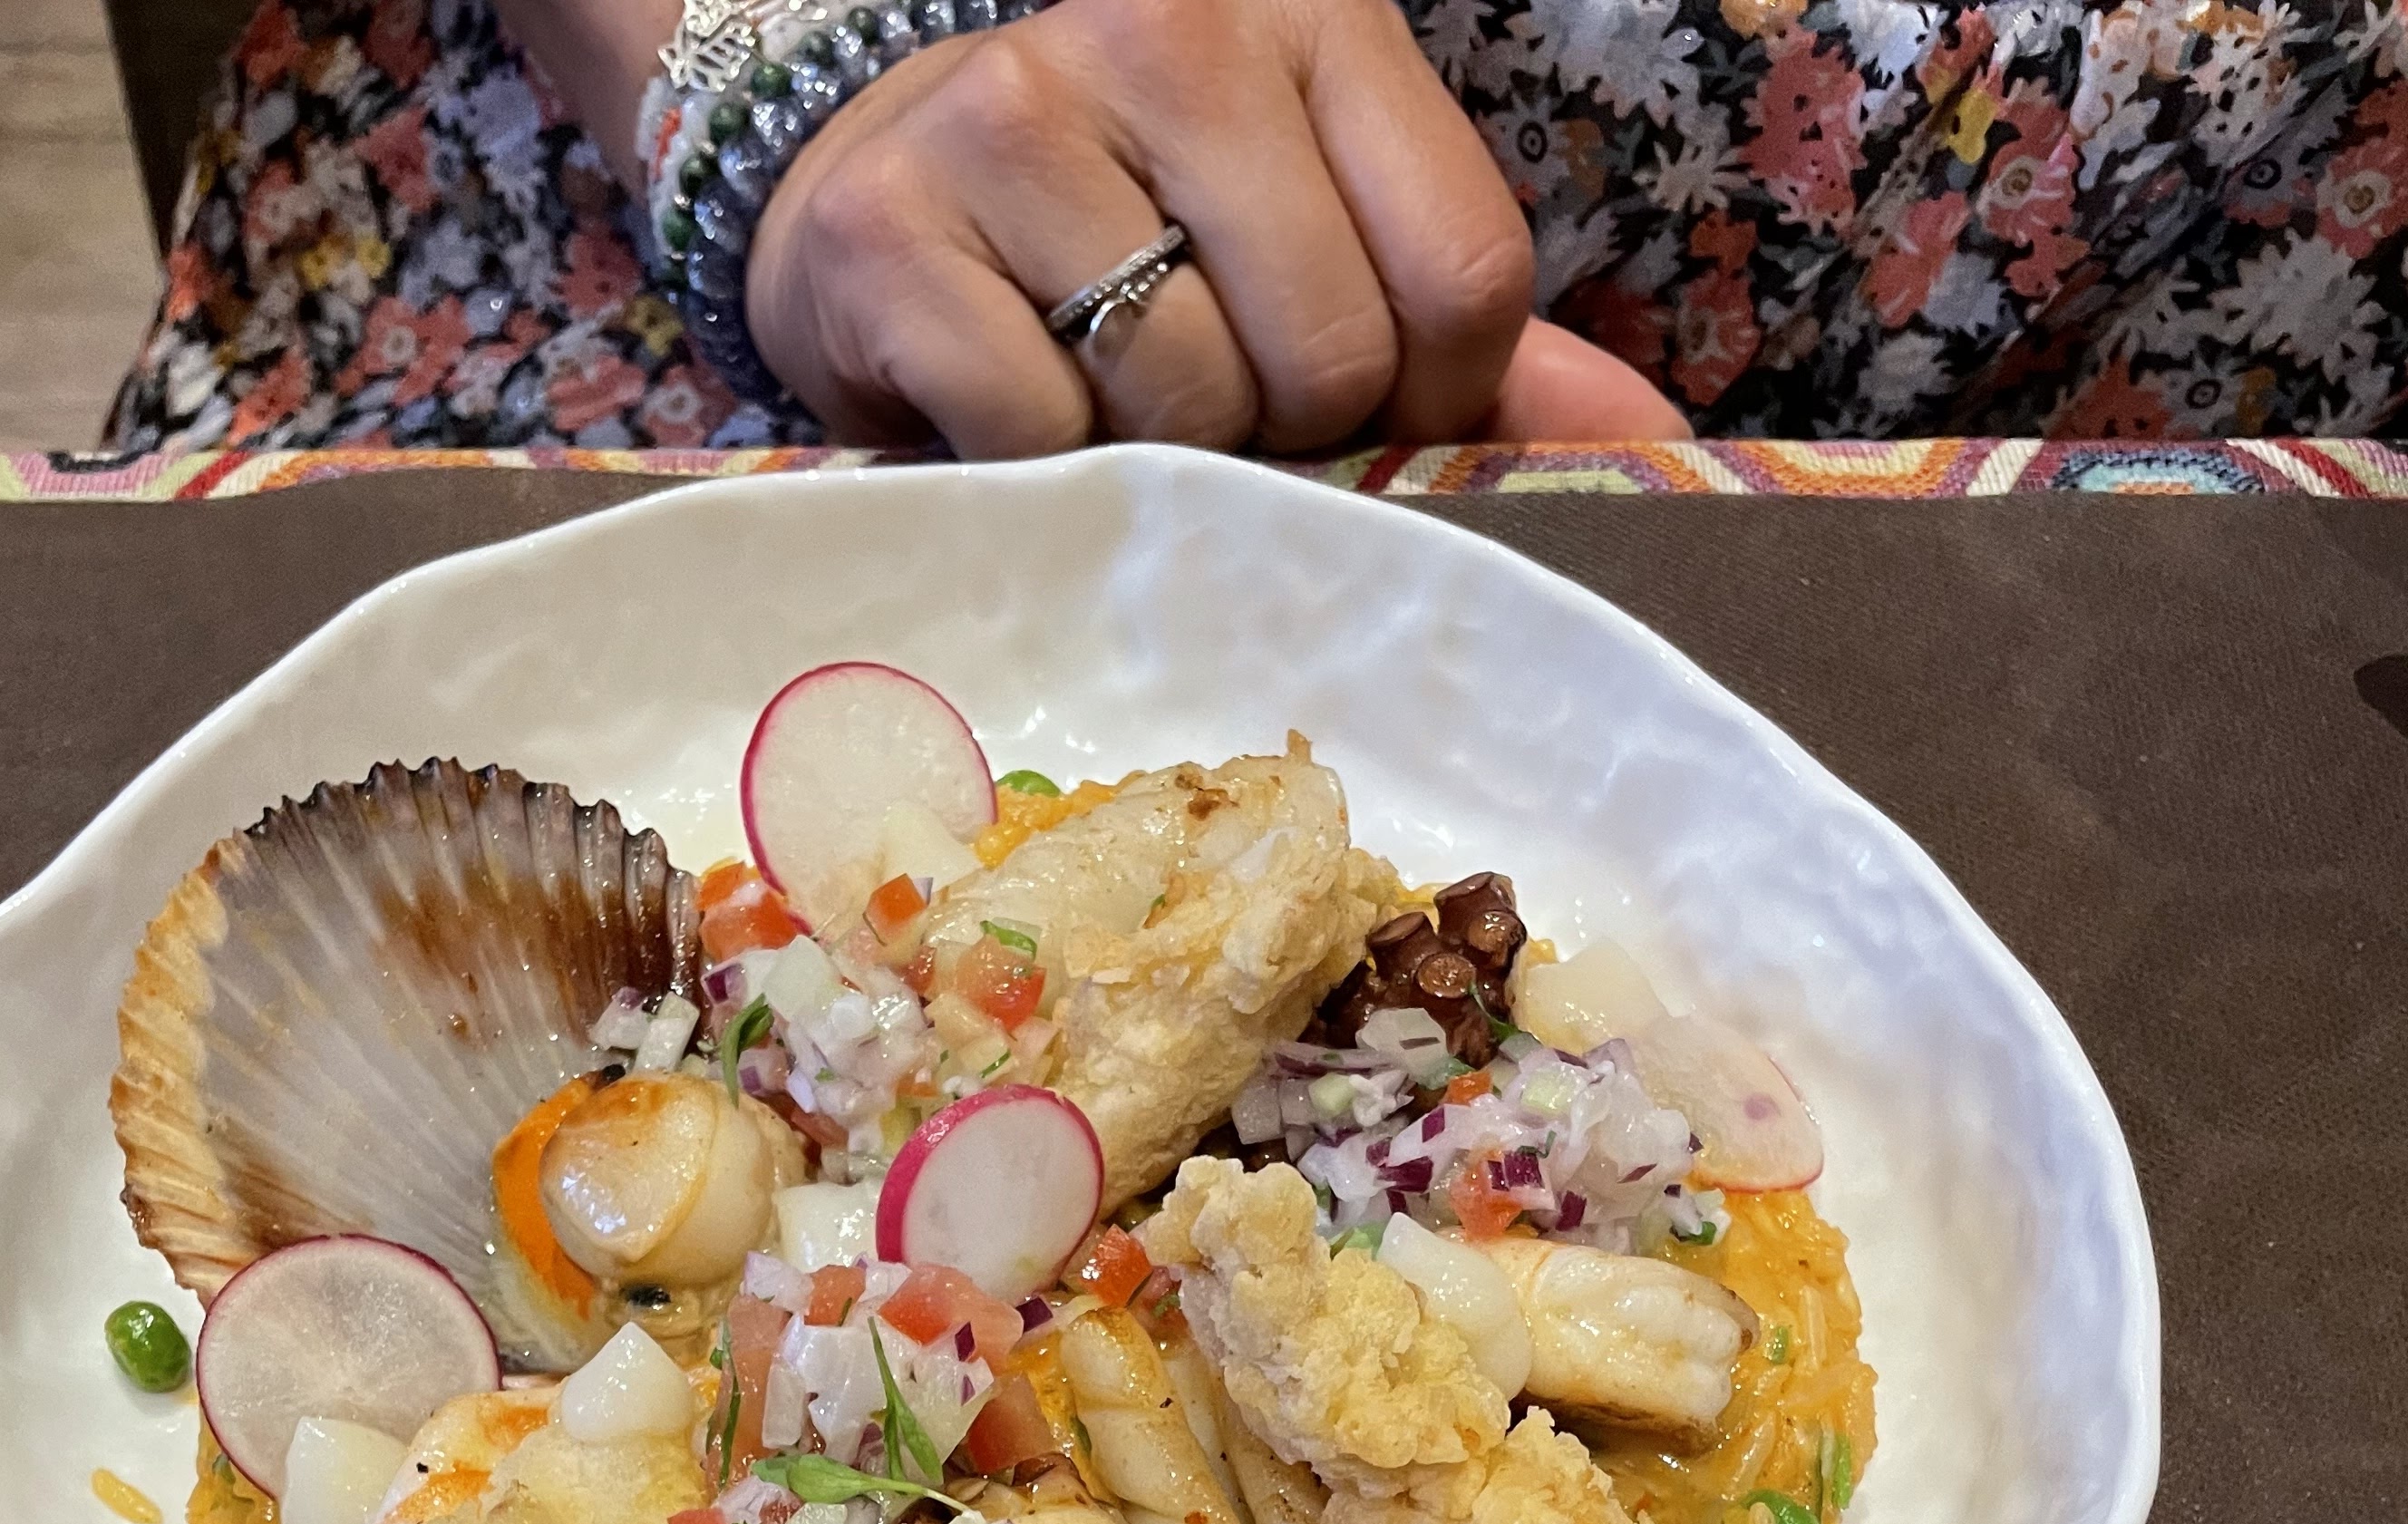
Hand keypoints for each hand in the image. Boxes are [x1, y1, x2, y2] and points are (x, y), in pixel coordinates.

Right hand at [743, 0, 1687, 452]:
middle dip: (1285, 436)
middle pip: (1331, 355)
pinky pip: (1041, 441)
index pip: (1465, 271)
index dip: (1430, 399)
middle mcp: (1171, 24)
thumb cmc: (1128, 239)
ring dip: (1161, 464)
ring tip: (1107, 402)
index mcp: (1315, 13)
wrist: (875, 209)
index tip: (1358, 408)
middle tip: (1212, 407)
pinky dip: (1038, 476)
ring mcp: (1020, 114)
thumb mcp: (1319, 238)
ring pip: (1188, 408)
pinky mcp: (896, 232)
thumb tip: (1648, 455)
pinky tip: (1008, 410)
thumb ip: (1474, 337)